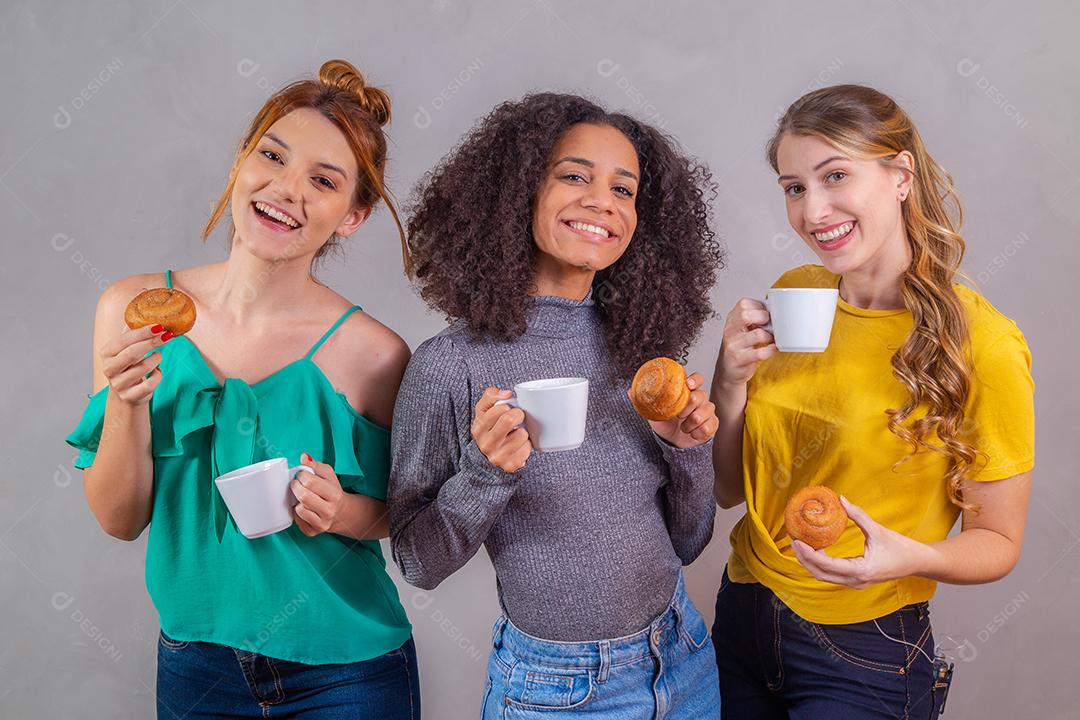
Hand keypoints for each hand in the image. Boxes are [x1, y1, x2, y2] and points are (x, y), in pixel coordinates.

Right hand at [101, 291, 171, 405]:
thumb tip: (143, 290)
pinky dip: (157, 377)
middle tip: (168, 335)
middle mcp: (109, 368)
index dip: (143, 332)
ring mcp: (118, 384)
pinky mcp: (129, 396)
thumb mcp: (129, 342)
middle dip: (152, 343)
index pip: (124, 339)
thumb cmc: (130, 362)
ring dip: (156, 360)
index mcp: (107, 351)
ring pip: (142, 369)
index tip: (160, 325)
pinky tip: (156, 372)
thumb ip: (135, 320)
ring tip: (158, 357)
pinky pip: (149, 385)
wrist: (126, 393)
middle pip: (132, 354)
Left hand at [290, 453, 345, 536]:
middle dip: (296, 487)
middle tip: (296, 484)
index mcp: (334, 495)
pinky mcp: (312, 532)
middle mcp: (329, 511)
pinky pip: (296, 520)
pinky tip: (303, 507)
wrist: (342, 514)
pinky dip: (296, 512)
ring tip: (301, 497)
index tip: (301, 475)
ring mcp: (321, 523)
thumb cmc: (332, 491)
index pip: (311, 482)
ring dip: (296, 501)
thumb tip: (304, 457)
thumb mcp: (328, 475)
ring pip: (299, 509)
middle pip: (304, 496)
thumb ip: (315, 465)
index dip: (301, 476)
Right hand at [471, 387, 530, 472]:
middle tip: (518, 417)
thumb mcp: (484, 411)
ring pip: (521, 434)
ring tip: (517, 432)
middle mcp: (486, 444)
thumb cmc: (490, 428)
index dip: (508, 406)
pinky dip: (527, 445)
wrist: (488, 457)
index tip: (508, 409)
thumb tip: (506, 393)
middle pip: (509, 420)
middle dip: (518, 415)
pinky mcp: (510, 465)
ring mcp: (497, 457)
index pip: (499, 409)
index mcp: (478, 428)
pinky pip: (527, 449)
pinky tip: (520, 445)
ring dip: (523, 431)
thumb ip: (491, 396)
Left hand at [641, 372, 718, 448]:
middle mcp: (700, 399)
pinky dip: (696, 433)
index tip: (688, 385)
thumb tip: (630, 391)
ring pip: (704, 413)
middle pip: (700, 396)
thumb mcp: (653, 413)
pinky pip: (707, 427)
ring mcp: (708, 411)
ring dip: (690, 424)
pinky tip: (692, 434)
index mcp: (688, 391)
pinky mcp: (712, 424)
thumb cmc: (666, 424)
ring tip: (683, 427)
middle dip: (688, 407)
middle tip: (679, 415)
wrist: (674, 442)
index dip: (695, 380)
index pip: (697, 379)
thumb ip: (644, 402)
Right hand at [715, 298, 776, 387]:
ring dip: (769, 336)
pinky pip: (760, 353)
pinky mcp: (740, 359)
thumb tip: (776, 309)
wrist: (729, 370)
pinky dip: (771, 350)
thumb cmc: (740, 347)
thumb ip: (754, 317)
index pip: (744, 304)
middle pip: (746, 315)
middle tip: (769, 326)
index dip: (759, 307)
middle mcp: (731, 330)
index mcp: (732, 319)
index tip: (765, 315)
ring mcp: (734, 345)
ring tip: (771, 339)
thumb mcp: (742, 328)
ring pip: (757, 334)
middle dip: (763, 318)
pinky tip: (773, 349)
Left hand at [792, 496, 934, 588]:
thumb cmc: (901, 547)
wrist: (917, 563)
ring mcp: (856, 583)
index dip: (809, 554)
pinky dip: (822, 565)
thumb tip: (840, 499)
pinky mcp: (857, 581)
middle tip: (795, 541)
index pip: (827, 565)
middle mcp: (856, 581)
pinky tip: (819, 550)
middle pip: (821, 574)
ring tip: (802, 545)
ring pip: (825, 577)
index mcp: (861, 570)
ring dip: (811, 563)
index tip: (798, 541)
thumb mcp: (878, 529)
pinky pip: (833, 576)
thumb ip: (858, 515)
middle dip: (805, 559)